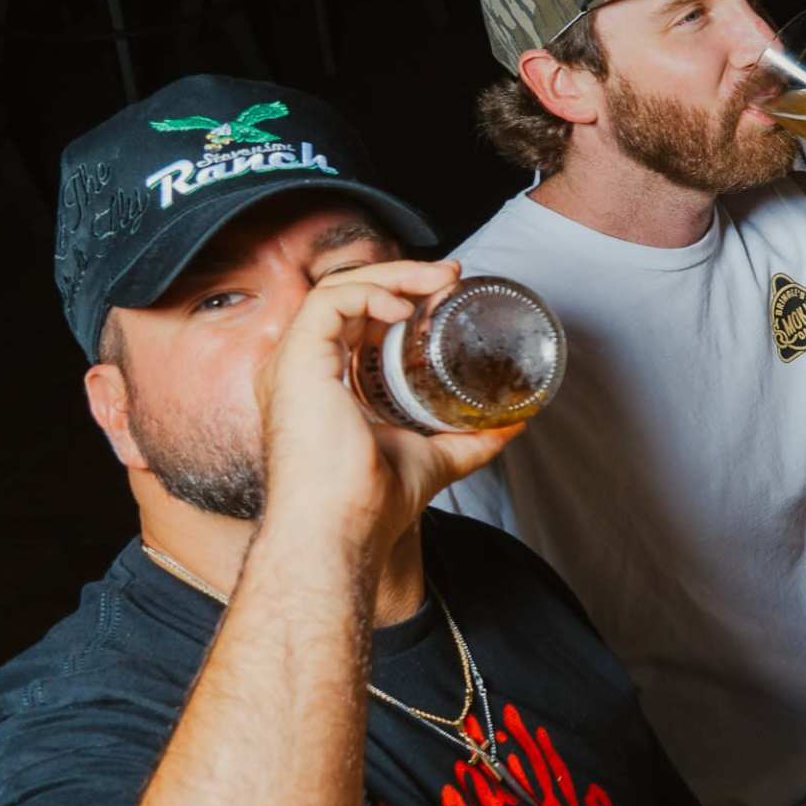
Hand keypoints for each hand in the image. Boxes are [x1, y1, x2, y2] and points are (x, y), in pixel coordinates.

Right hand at [256, 258, 517, 550]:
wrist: (342, 529)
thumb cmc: (372, 503)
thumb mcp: (435, 458)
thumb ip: (471, 439)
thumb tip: (515, 423)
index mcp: (320, 384)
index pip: (351, 318)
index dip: (396, 294)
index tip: (445, 290)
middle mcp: (298, 369)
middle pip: (344, 295)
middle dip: (401, 275)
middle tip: (451, 275)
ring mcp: (291, 364)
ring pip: (335, 288)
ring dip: (393, 275)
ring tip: (440, 280)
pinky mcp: (295, 363)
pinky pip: (327, 303)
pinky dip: (370, 293)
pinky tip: (405, 309)